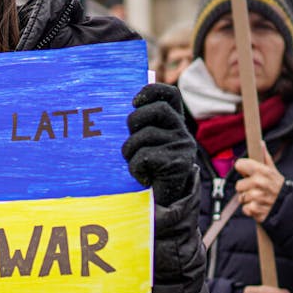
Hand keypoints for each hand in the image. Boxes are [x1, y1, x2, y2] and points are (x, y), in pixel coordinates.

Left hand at [121, 83, 197, 205]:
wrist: (163, 202)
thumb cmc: (145, 168)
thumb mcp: (142, 142)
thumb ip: (137, 126)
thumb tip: (110, 108)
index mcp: (173, 122)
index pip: (169, 94)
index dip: (151, 91)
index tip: (133, 101)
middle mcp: (182, 131)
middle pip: (157, 110)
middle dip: (134, 122)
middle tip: (129, 140)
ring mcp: (182, 147)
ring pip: (146, 135)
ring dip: (130, 151)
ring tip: (133, 163)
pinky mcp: (178, 164)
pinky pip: (145, 157)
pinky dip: (136, 168)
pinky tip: (141, 176)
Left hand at [233, 146, 284, 222]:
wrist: (291, 206)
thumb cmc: (280, 188)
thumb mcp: (274, 171)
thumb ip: (265, 158)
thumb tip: (260, 143)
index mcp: (263, 171)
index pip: (239, 164)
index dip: (242, 169)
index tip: (247, 172)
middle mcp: (259, 183)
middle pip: (238, 185)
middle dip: (246, 188)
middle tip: (257, 189)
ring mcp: (257, 197)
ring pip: (241, 198)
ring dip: (249, 200)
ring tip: (260, 198)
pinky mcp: (256, 210)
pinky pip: (245, 209)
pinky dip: (251, 210)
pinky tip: (260, 206)